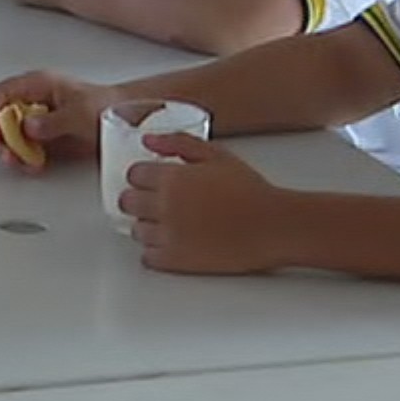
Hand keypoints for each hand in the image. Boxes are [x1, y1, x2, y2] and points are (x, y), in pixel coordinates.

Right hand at [0, 71, 116, 170]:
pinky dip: (25, 159)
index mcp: (37, 85)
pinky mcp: (43, 136)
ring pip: (9, 136)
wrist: (124, 118)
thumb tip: (28, 127)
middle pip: (0, 117)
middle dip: (0, 138)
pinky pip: (24, 148)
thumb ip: (51, 121)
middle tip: (8, 154)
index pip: (0, 94)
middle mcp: (33, 100)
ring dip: (11, 152)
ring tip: (23, 163)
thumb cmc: (105, 105)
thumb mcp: (79, 113)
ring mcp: (37, 119)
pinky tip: (34, 165)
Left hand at [123, 134, 297, 273]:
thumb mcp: (218, 155)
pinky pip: (148, 257)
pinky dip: (155, 251)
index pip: (133, 174)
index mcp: (172, 178)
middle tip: (157, 201)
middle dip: (138, 199)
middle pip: (127, 202)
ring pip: (135, 230)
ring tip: (169, 222)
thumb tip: (149, 140)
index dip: (143, 176)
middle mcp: (164, 206)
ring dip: (147, 225)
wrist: (272, 226)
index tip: (153, 180)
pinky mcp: (176, 260)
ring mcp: (168, 235)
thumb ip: (179, 143)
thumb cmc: (250, 190)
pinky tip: (172, 242)